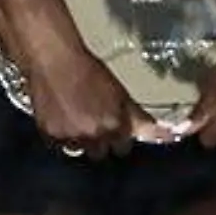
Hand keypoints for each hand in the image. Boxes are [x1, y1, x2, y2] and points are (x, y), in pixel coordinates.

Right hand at [22, 40, 178, 158]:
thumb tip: (164, 134)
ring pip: (79, 151)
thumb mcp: (119, 92)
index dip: (120, 139)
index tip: (117, 131)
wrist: (55, 60)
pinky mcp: (50, 135)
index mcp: (113, 124)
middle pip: (100, 154)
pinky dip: (62, 135)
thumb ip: (137, 116)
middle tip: (96, 125)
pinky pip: (60, 145)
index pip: (123, 149)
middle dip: (100, 143)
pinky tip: (62, 117)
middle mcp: (93, 135)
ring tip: (77, 120)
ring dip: (80, 140)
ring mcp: (70, 137)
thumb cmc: (90, 70)